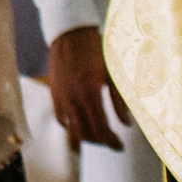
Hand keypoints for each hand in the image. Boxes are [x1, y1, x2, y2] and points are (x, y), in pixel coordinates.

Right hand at [46, 28, 131, 149]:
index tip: (120, 146)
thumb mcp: (112, 73)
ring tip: (99, 136)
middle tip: (113, 143)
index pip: (102, 128)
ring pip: (73, 130)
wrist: (70, 34)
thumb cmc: (95, 50)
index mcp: (90, 93)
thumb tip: (126, 123)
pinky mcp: (54, 95)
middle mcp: (74, 99)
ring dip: (87, 137)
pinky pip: (61, 119)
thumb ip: (119, 100)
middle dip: (102, 142)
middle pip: (87, 133)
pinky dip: (71, 127)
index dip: (112, 141)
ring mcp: (62, 98)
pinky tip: (81, 125)